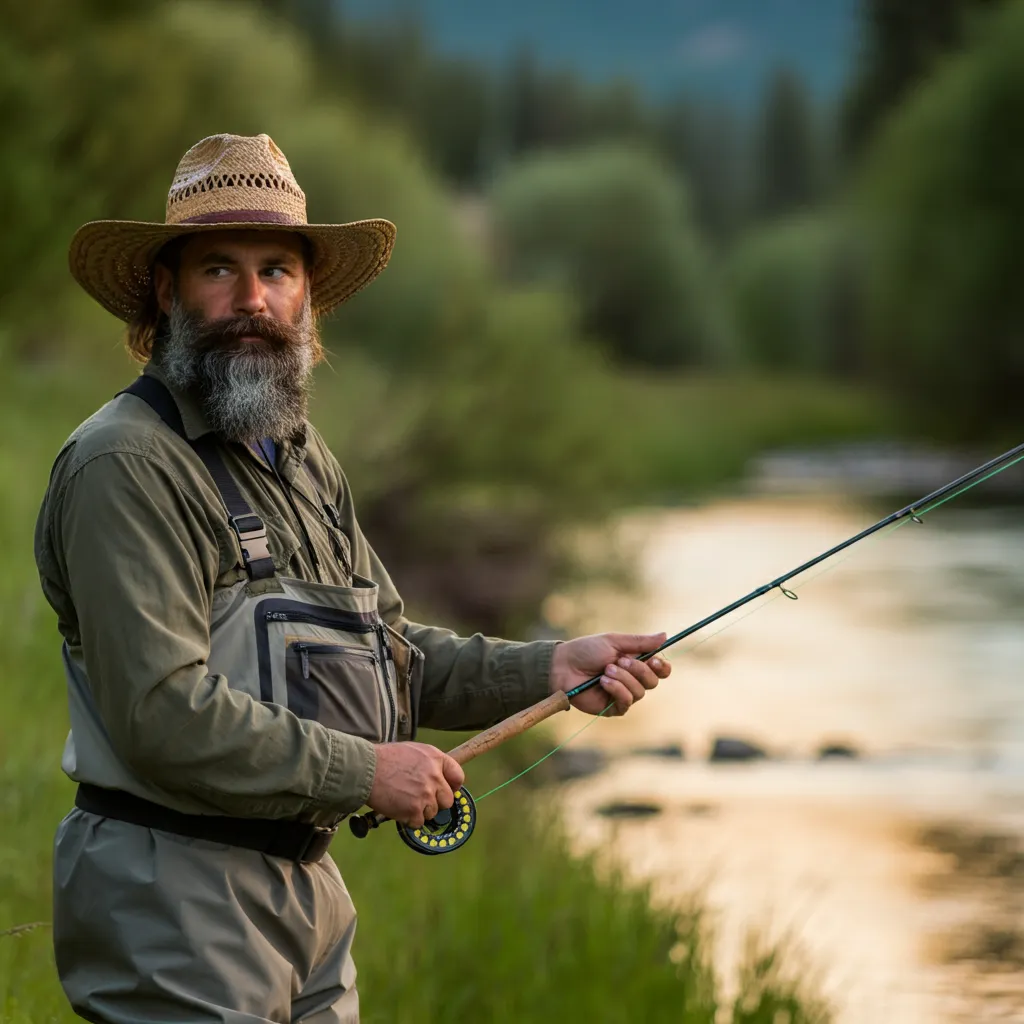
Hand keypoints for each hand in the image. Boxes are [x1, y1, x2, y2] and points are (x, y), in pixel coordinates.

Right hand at [367, 742, 465, 826]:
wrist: (365, 769)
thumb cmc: (385, 758)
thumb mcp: (413, 750)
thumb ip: (430, 763)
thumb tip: (438, 776)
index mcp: (436, 759)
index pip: (458, 776)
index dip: (452, 786)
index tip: (445, 790)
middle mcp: (435, 777)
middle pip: (448, 800)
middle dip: (435, 802)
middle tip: (419, 798)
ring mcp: (426, 795)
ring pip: (432, 812)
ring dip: (420, 811)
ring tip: (403, 800)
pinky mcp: (414, 811)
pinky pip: (418, 823)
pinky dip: (408, 819)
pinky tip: (398, 808)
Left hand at [550, 632, 671, 716]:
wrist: (564, 666)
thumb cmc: (586, 650)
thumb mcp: (614, 641)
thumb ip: (640, 642)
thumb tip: (665, 635)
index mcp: (635, 663)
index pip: (660, 669)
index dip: (662, 667)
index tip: (655, 660)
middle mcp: (632, 680)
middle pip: (653, 681)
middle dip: (639, 670)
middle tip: (620, 661)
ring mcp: (623, 694)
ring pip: (640, 692)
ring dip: (623, 678)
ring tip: (605, 670)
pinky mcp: (613, 707)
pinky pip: (626, 702)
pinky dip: (617, 689)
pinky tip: (602, 682)